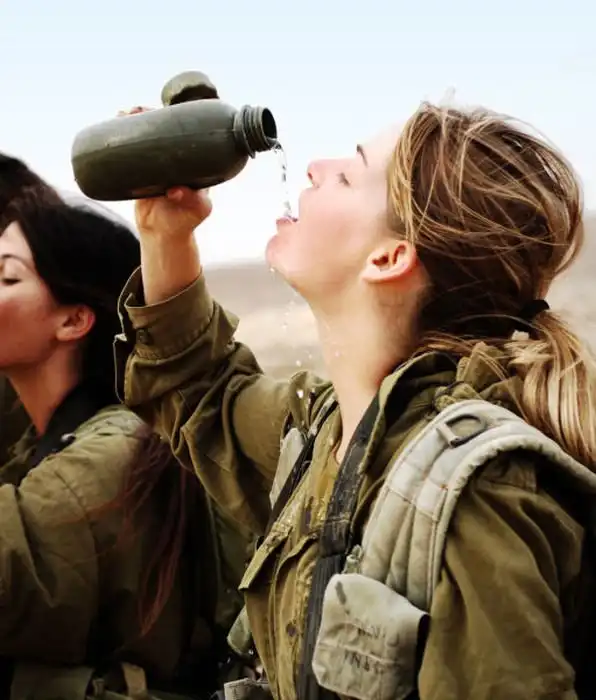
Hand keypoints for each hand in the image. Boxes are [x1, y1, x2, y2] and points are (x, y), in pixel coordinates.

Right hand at [117, 107, 212, 238]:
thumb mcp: (196, 210)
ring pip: (143, 137)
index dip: (174, 116)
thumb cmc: (186, 221)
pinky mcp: (139, 172)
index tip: (163, 109)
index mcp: (192, 160)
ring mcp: (156, 164)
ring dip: (132, 122)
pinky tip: (110, 128)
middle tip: (136, 111)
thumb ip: (191, 200)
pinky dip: (119, 139)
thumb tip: (174, 191)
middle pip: (161, 128)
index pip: (185, 131)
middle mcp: (174, 158)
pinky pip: (129, 151)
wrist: (164, 234)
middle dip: (148, 115)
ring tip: (122, 115)